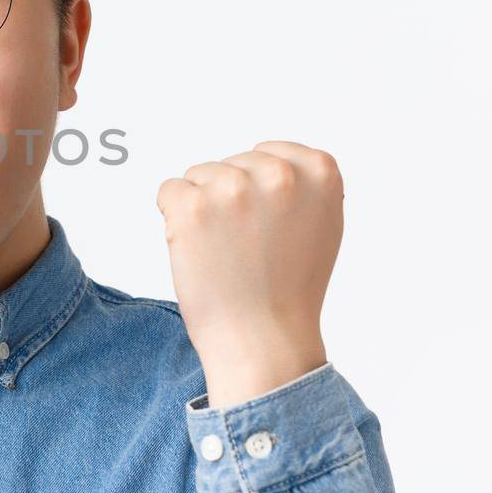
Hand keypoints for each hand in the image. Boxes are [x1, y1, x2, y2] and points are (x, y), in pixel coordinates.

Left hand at [155, 141, 342, 407]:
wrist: (261, 340)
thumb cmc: (288, 290)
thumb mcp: (322, 224)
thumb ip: (302, 183)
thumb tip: (269, 155)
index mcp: (319, 171)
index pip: (267, 152)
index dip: (258, 192)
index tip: (267, 228)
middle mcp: (279, 173)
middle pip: (231, 164)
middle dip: (230, 200)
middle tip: (246, 249)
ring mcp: (234, 188)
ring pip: (199, 177)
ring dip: (202, 210)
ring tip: (226, 253)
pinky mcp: (192, 206)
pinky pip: (169, 192)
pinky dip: (174, 219)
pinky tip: (200, 251)